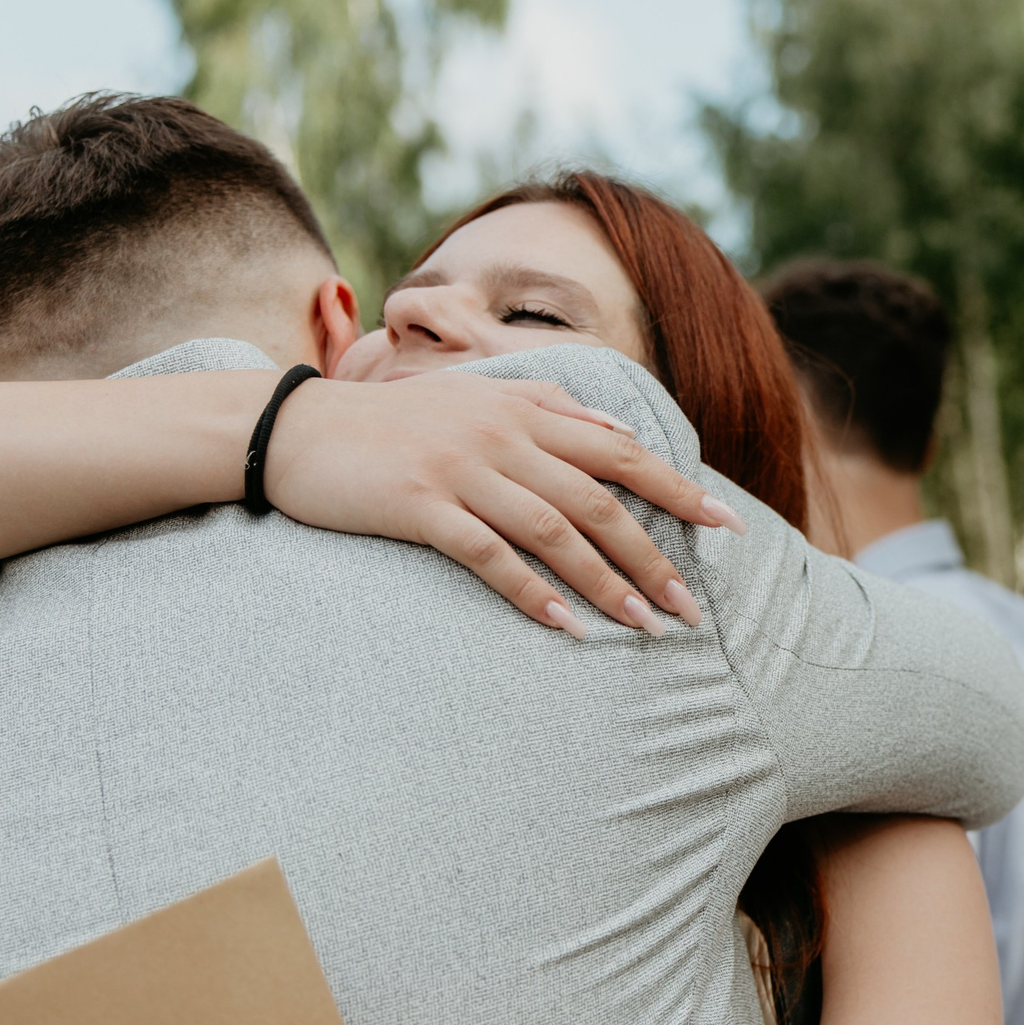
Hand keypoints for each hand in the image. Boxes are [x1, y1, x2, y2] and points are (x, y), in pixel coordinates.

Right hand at [262, 371, 745, 635]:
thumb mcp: (476, 397)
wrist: (295, 428)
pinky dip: (530, 592)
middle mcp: (501, 435)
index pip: (619, 450)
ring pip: (553, 531)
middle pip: (598, 498)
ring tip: (644, 627)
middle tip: (692, 608)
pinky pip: (488, 555)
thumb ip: (549, 407)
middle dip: (652, 555)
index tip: (728, 526)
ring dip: (605, 583)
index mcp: (522, 408)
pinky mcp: (419, 505)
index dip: (678, 488)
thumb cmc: (394, 421)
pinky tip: (565, 627)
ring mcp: (461, 469)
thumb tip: (620, 431)